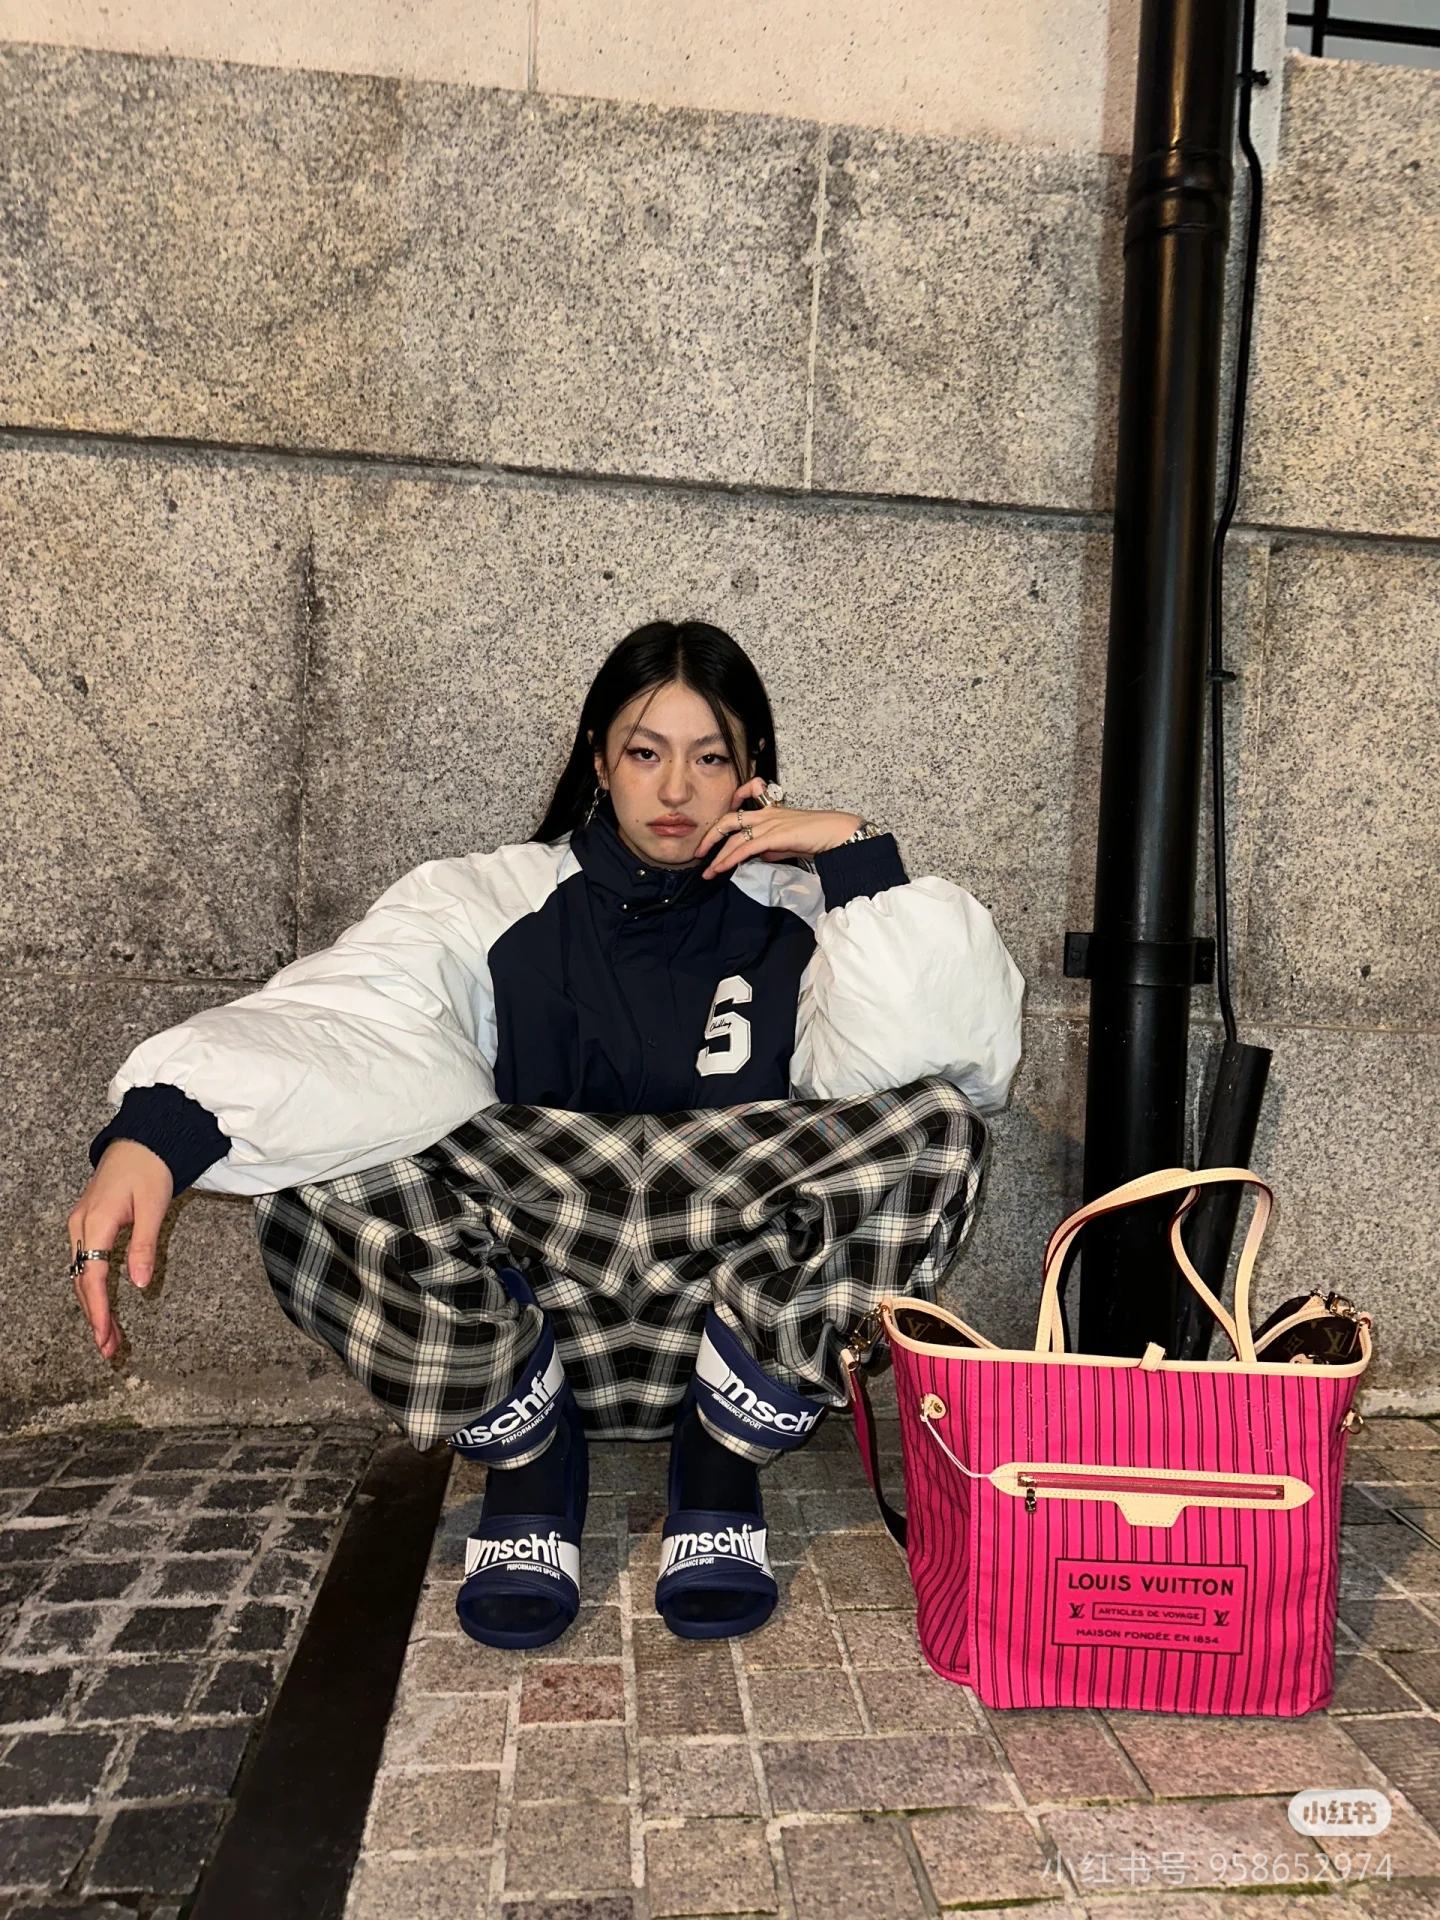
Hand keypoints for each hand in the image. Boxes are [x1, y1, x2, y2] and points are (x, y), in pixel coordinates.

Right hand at [65, 1141, 173, 1360]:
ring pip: (81, 1276)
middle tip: (109, 1349)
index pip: (93, 1276)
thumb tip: (139, 1284)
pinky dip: (94, 1289)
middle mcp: (80, 1226)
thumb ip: (144, 1245)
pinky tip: (104, 1307)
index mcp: (96, 1222)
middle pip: (82, 1282)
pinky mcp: (87, 1225)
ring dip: (94, 1307)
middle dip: (95, 1318)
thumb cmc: (150, 1168)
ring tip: (110, 1338)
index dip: (100, 1310)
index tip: (105, 1337)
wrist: (142, 1141)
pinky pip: (85, 1264)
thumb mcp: (153, 1206)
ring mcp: (80, 1226)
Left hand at [696, 777, 862, 878]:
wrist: (837, 833)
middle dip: (709, 837)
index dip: (725, 814)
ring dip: (717, 855)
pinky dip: (730, 859)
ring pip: (733, 837)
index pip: (741, 805)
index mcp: (770, 811)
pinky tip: (721, 868)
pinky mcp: (774, 835)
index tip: (713, 831)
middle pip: (728, 820)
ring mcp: (769, 823)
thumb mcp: (789, 842)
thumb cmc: (818, 836)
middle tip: (699, 853)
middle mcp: (766, 814)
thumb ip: (772, 848)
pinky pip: (745, 847)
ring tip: (707, 871)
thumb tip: (759, 856)